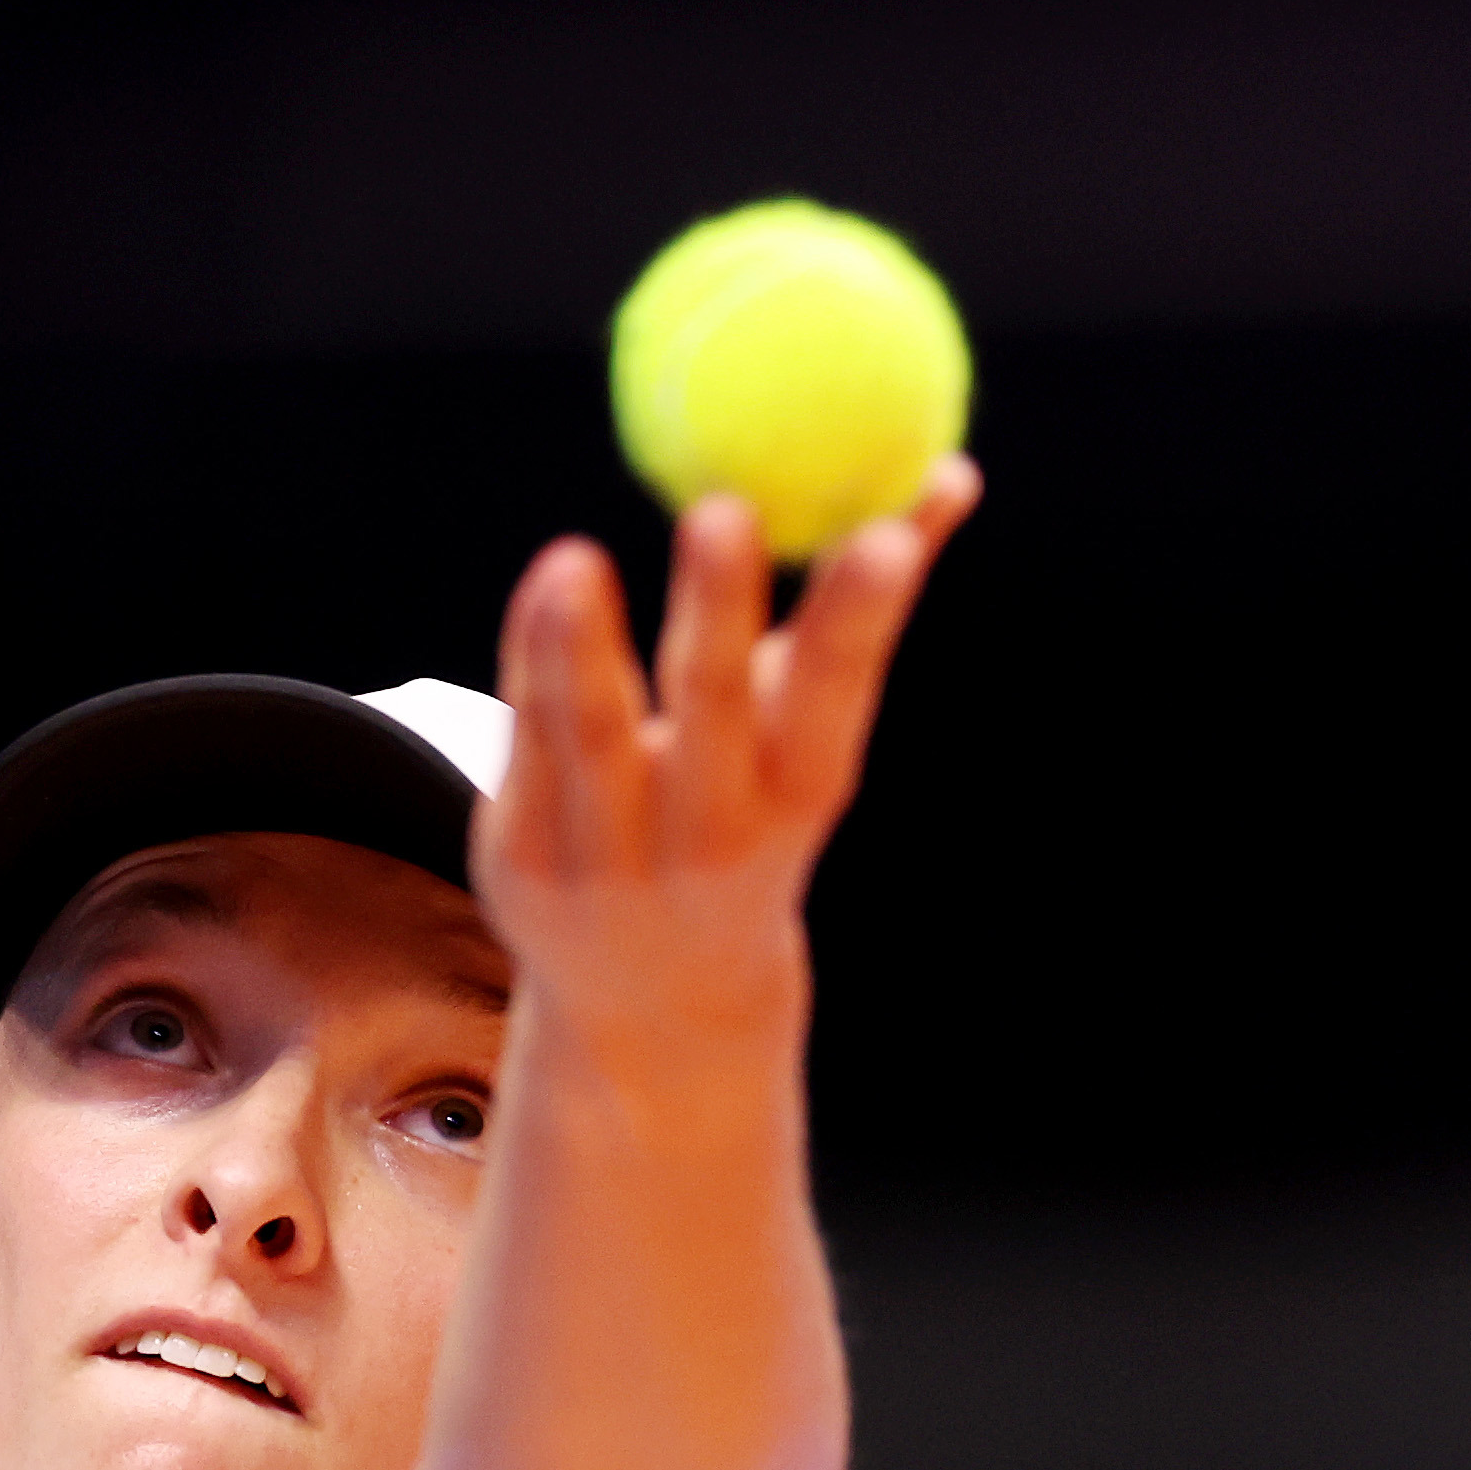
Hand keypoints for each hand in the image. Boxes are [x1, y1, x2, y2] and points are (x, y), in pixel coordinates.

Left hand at [474, 458, 981, 1009]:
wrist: (652, 997)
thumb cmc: (745, 817)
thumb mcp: (807, 733)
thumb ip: (858, 607)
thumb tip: (949, 472)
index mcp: (798, 792)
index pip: (834, 695)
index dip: (858, 616)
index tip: (881, 535)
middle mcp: (709, 831)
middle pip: (711, 710)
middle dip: (719, 614)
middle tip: (726, 510)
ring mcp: (608, 852)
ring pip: (593, 732)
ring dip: (582, 646)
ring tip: (578, 561)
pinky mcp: (521, 854)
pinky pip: (523, 732)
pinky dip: (532, 653)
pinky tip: (555, 582)